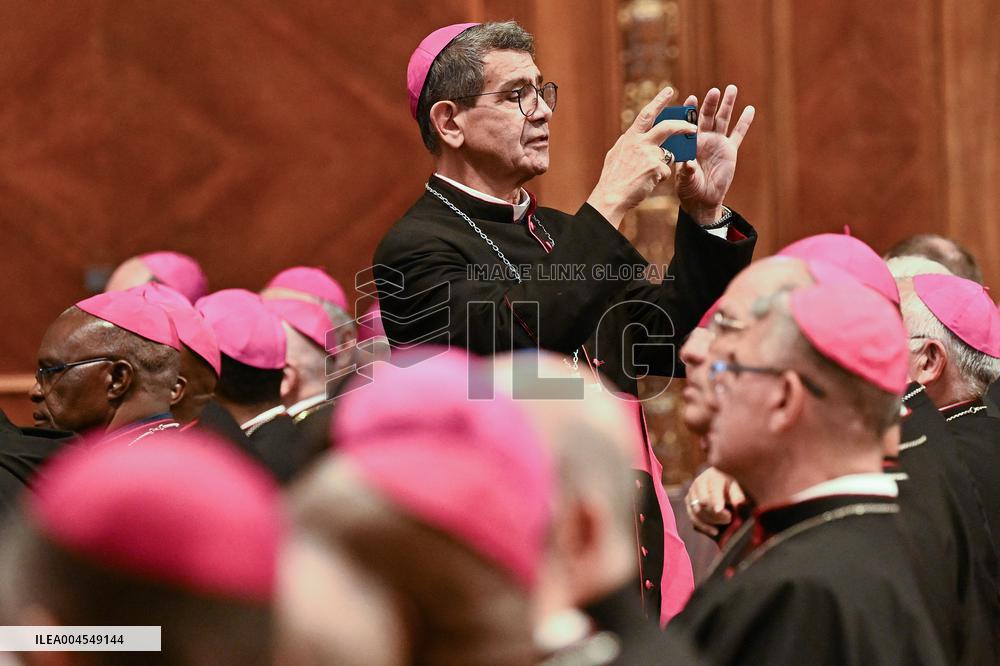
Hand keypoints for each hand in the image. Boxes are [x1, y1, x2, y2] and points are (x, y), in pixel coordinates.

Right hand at [587, 86, 695, 228]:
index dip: (659, 101)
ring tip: (646, 174)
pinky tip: (646, 184)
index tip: (669, 91)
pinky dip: (658, 178)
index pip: (647, 114)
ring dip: (662, 165)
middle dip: (682, 125)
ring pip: (668, 155)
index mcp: (630, 137)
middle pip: (667, 127)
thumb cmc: (613, 178)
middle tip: (693, 127)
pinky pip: (665, 171)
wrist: (611, 196)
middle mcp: (640, 142)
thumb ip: (629, 144)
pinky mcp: (657, 168)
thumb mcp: (616, 154)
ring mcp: (649, 155)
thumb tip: (634, 137)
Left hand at [675, 85, 754, 225]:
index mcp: (689, 143)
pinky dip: (744, 122)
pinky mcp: (730, 149)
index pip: (688, 123)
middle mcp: (703, 138)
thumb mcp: (684, 180)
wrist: (702, 198)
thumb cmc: (688, 188)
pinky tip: (749, 109)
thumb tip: (688, 163)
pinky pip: (738, 134)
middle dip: (711, 104)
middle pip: (707, 117)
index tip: (690, 98)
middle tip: (714, 91)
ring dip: (727, 105)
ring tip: (731, 88)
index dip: (689, 111)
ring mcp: (717, 142)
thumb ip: (686, 170)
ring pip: (723, 120)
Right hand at [685, 466, 745, 537]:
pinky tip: (714, 531)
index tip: (719, 510)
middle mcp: (699, 482)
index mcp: (712, 476)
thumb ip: (737, 495)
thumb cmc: (729, 486)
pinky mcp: (688, 502)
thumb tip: (739, 504)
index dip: (716, 500)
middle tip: (729, 519)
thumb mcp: (736, 487)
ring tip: (724, 524)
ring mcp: (692, 492)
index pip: (713, 489)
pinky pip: (692, 517)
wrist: (718, 483)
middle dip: (716, 513)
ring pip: (697, 510)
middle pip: (703, 501)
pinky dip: (703, 526)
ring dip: (711, 520)